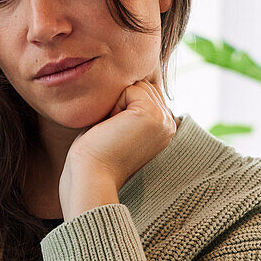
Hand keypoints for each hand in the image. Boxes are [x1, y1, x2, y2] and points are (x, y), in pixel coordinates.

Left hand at [59, 79, 177, 219]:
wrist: (92, 176)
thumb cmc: (96, 155)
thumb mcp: (119, 127)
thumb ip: (129, 108)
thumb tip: (128, 83)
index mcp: (163, 128)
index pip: (145, 93)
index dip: (122, 105)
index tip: (115, 133)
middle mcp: (169, 123)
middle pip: (142, 86)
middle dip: (120, 102)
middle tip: (113, 132)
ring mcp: (163, 119)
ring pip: (137, 86)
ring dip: (116, 104)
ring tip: (114, 130)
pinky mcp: (152, 114)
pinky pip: (130, 89)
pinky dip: (114, 105)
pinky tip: (113, 127)